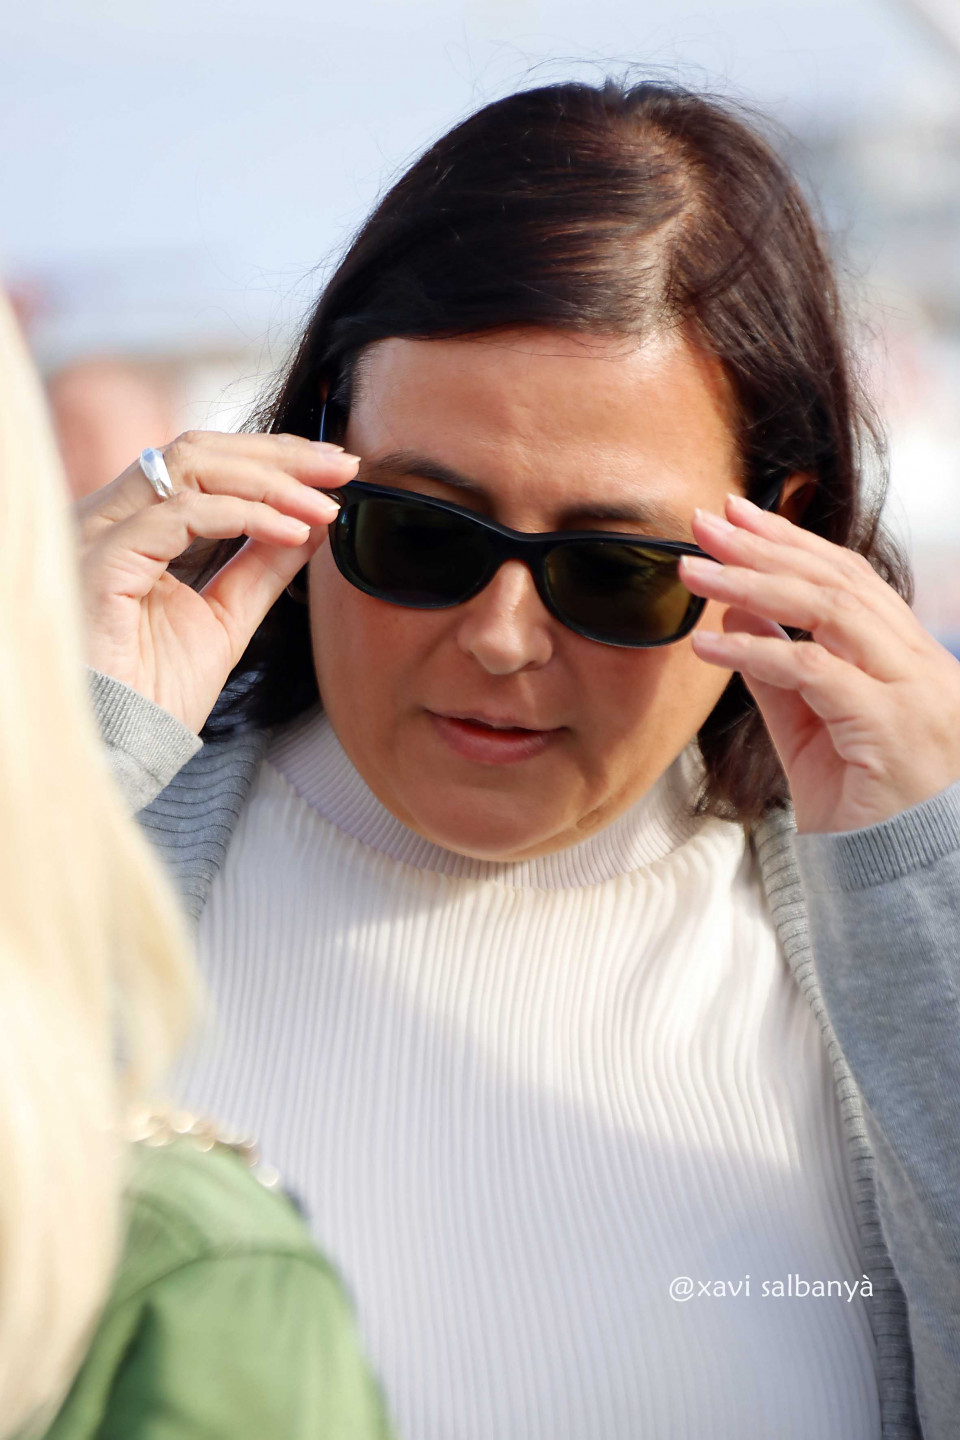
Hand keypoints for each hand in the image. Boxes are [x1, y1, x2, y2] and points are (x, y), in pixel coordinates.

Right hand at [76, 430, 358, 732]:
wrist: (123, 747)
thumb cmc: (154, 693)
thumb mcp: (227, 616)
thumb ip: (261, 566)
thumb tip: (311, 521)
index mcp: (134, 525)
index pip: (205, 463)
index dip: (274, 458)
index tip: (335, 470)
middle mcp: (110, 517)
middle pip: (200, 450)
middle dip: (280, 455)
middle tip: (343, 469)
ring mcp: (101, 532)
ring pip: (191, 466)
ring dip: (270, 480)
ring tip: (324, 505)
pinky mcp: (102, 556)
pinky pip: (180, 512)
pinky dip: (245, 515)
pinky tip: (291, 531)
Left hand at [679, 493, 959, 834]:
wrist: (899, 877)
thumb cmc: (862, 804)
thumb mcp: (808, 727)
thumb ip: (776, 669)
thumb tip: (737, 606)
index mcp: (905, 655)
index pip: (847, 577)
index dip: (790, 541)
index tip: (736, 515)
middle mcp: (918, 662)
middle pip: (836, 581)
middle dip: (764, 545)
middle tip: (703, 520)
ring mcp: (911, 690)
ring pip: (828, 612)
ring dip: (752, 582)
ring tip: (693, 570)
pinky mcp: (888, 725)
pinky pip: (813, 672)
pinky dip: (755, 650)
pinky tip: (707, 643)